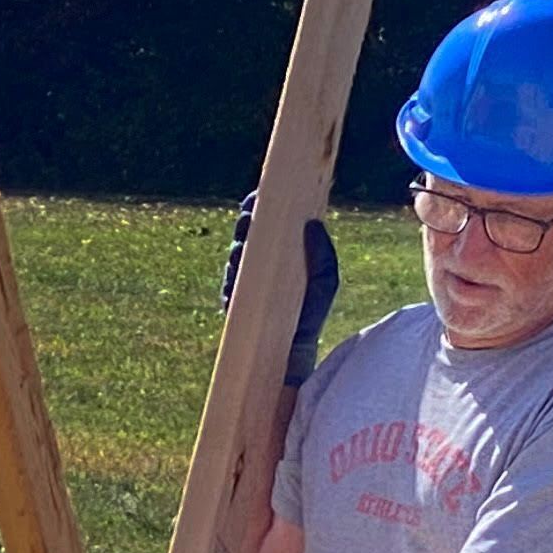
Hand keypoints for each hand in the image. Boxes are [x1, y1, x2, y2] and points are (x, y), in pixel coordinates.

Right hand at [222, 193, 343, 386]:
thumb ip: (324, 258)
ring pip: (234, 259)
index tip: (255, 198)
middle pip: (246, 237)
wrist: (295, 354)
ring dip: (236, 252)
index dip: (258, 209)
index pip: (266, 226)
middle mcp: (261, 267)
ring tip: (242, 248)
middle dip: (244, 226)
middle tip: (247, 219)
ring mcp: (244, 285)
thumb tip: (313, 224)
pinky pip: (227, 287)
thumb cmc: (310, 317)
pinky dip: (230, 282)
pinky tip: (235, 280)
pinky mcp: (234, 304)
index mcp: (282, 256)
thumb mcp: (324, 284)